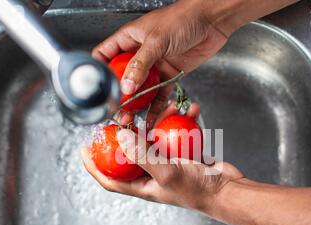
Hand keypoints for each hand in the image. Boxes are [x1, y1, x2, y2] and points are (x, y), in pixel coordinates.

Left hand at [80, 106, 243, 210]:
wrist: (228, 191)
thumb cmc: (197, 189)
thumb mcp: (166, 171)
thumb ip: (141, 154)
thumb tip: (120, 135)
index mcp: (143, 185)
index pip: (110, 180)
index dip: (93, 166)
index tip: (82, 150)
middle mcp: (153, 174)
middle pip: (130, 153)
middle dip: (126, 133)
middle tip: (122, 115)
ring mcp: (169, 163)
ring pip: (157, 138)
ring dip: (161, 120)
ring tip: (169, 105)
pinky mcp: (185, 153)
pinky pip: (179, 134)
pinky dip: (185, 122)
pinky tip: (192, 110)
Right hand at [92, 0, 228, 126]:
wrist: (211, 22)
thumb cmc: (183, 19)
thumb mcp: (156, 41)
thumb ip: (140, 64)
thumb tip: (126, 85)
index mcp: (129, 39)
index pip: (105, 55)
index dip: (100, 71)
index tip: (99, 88)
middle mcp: (139, 53)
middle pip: (122, 77)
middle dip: (118, 95)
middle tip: (116, 109)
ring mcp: (154, 65)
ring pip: (140, 89)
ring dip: (135, 104)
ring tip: (130, 118)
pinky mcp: (169, 75)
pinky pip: (159, 94)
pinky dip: (155, 107)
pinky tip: (150, 118)